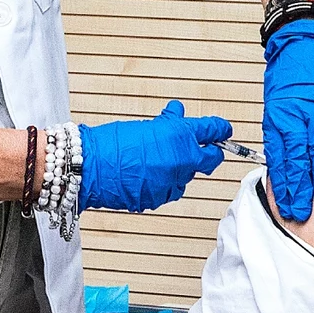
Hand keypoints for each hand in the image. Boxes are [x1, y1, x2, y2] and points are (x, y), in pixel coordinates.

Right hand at [78, 101, 232, 212]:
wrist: (89, 166)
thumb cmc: (112, 143)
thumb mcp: (145, 126)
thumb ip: (168, 124)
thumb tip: (178, 114)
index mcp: (180, 137)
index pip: (212, 131)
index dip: (220, 129)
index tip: (224, 129)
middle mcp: (182, 161)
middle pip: (211, 160)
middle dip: (210, 154)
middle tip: (206, 150)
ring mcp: (172, 182)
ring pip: (187, 176)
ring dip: (180, 169)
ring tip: (157, 161)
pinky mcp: (159, 198)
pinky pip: (169, 189)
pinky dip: (164, 182)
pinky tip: (147, 175)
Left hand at [263, 20, 313, 221]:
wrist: (301, 41)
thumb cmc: (288, 76)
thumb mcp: (275, 106)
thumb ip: (281, 134)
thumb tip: (281, 166)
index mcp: (278, 118)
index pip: (279, 159)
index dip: (283, 185)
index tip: (286, 205)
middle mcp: (297, 115)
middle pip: (298, 158)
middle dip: (299, 188)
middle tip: (302, 211)